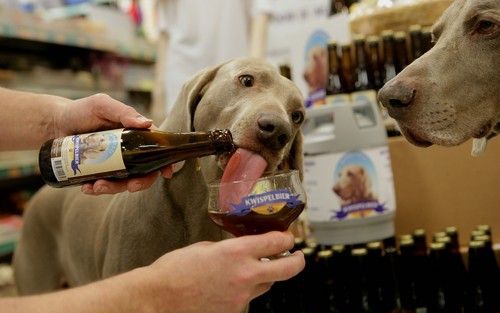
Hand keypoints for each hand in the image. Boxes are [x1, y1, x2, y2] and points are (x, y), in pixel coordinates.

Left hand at [54, 93, 172, 194]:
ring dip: (114, 188)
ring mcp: (114, 163)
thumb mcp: (102, 105)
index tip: (166, 173)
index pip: (155, 148)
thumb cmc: (80, 111)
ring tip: (96, 186)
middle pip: (144, 171)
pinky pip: (104, 185)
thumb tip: (147, 124)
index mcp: (135, 134)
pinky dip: (97, 189)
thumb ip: (123, 112)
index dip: (163, 161)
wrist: (54, 124)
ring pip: (123, 181)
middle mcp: (128, 151)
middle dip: (140, 182)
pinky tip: (86, 187)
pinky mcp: (99, 172)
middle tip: (130, 186)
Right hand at [140, 232, 304, 312]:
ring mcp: (241, 297)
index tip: (287, 237)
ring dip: (267, 276)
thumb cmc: (175, 269)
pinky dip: (245, 291)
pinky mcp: (234, 312)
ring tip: (256, 270)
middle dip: (297, 260)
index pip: (276, 242)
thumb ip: (230, 248)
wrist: (158, 298)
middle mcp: (245, 275)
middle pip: (288, 269)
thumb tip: (242, 250)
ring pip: (267, 285)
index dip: (286, 238)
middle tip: (297, 256)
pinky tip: (229, 287)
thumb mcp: (205, 247)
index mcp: (237, 252)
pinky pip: (248, 299)